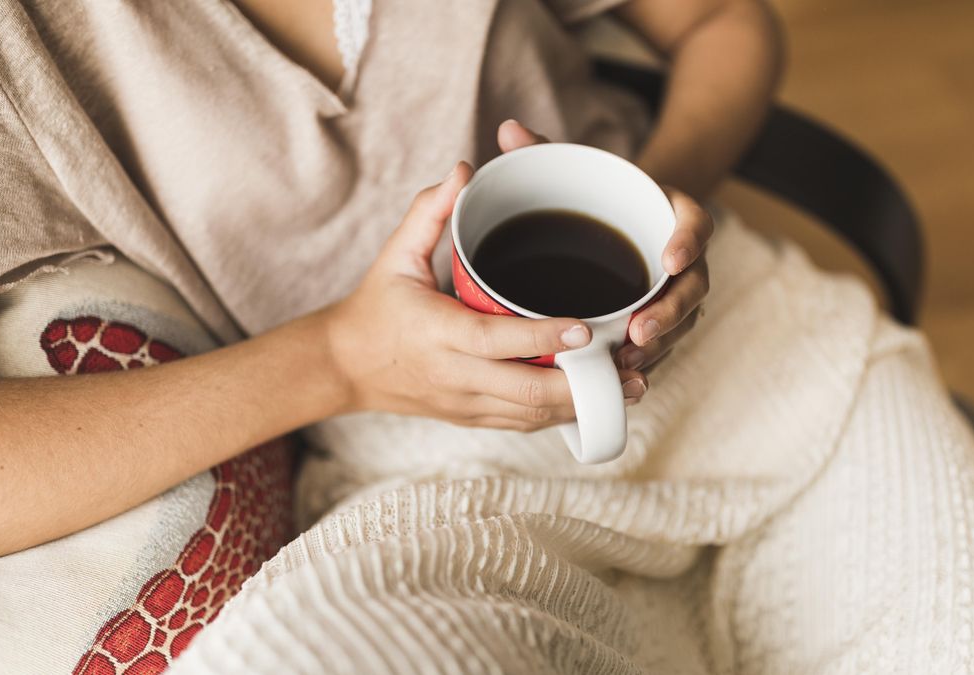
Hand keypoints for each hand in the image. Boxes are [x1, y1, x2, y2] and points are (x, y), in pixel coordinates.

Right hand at [324, 160, 648, 430]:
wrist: (344, 366)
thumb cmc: (377, 306)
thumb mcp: (395, 256)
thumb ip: (430, 213)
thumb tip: (465, 169)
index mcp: (438, 333)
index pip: (498, 340)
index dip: (545, 337)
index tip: (587, 328)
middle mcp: (455, 375)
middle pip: (527, 391)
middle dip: (583, 386)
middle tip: (629, 367)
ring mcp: (465, 403)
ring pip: (533, 415)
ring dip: (583, 405)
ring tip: (629, 386)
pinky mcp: (472, 418)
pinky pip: (524, 423)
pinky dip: (561, 414)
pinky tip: (595, 400)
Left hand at [501, 119, 712, 375]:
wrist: (608, 221)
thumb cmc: (589, 196)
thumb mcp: (572, 172)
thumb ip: (544, 152)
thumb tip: (507, 129)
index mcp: (670, 212)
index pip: (695, 223)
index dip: (688, 241)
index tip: (671, 258)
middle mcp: (682, 256)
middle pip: (693, 286)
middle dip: (672, 312)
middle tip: (641, 330)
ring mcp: (675, 292)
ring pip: (681, 322)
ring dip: (660, 345)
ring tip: (628, 361)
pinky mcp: (661, 322)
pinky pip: (664, 345)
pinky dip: (646, 362)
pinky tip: (621, 377)